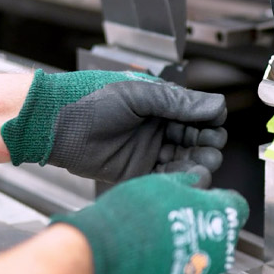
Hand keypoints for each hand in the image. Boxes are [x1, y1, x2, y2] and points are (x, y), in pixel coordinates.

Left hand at [1, 70, 227, 185]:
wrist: (57, 123)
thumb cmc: (90, 99)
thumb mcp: (139, 94)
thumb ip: (178, 102)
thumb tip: (217, 105)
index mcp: (160, 104)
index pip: (197, 115)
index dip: (209, 122)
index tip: (215, 127)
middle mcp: (157, 127)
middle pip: (195, 140)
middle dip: (207, 145)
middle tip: (210, 149)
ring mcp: (147, 151)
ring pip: (183, 161)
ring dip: (196, 164)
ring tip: (203, 166)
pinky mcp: (136, 172)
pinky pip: (164, 178)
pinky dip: (178, 179)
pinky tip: (187, 178)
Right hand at [50, 173, 249, 273]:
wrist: (103, 258)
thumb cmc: (131, 219)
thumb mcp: (162, 183)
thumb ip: (185, 182)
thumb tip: (193, 181)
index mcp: (221, 218)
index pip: (236, 206)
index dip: (218, 200)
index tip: (204, 199)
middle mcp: (220, 252)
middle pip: (219, 235)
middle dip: (201, 226)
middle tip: (173, 218)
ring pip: (202, 259)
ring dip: (187, 249)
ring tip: (157, 239)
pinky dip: (172, 269)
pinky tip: (150, 258)